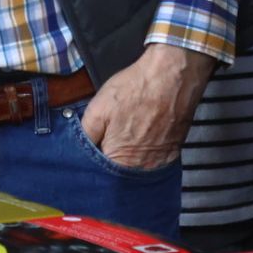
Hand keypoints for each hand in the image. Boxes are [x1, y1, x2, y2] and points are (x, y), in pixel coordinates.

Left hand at [81, 44, 216, 169]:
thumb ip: (86, 136)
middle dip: (110, 161)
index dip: (93, 163)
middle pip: (120, 175)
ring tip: (125, 135)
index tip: (91, 150)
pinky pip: (153, 162)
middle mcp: (142, 168)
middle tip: (107, 140)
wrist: (171, 77)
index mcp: (120, 161)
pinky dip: (144, 153)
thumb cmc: (134, 90)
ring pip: (136, 169)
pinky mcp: (173, 153)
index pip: (100, 175)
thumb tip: (79, 150)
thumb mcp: (97, 109)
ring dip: (128, 158)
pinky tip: (141, 136)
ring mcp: (160, 162)